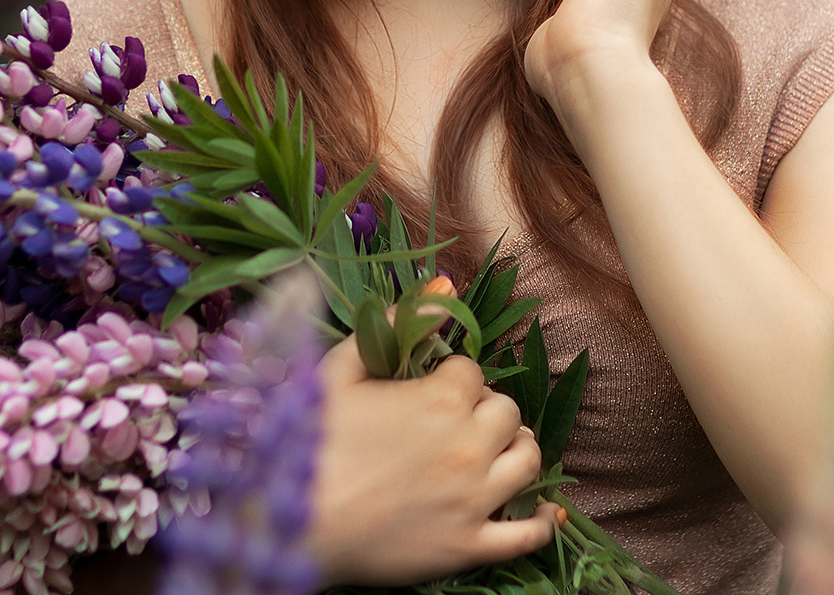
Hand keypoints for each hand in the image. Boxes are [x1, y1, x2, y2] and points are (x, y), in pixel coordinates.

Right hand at [307, 337, 558, 584]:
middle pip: (507, 412)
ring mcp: (475, 499)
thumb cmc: (308, 441)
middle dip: (485, 410)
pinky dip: (543, 521)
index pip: (473, 372)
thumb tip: (441, 287)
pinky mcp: (470, 545)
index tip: (432, 389)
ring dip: (516, 450)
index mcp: (442, 398)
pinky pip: (528, 534)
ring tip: (495, 452)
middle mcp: (470, 444)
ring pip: (528, 461)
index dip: (453, 378)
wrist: (290, 521)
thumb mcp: (339, 370)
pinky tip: (543, 510)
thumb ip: (390, 325)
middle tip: (458, 421)